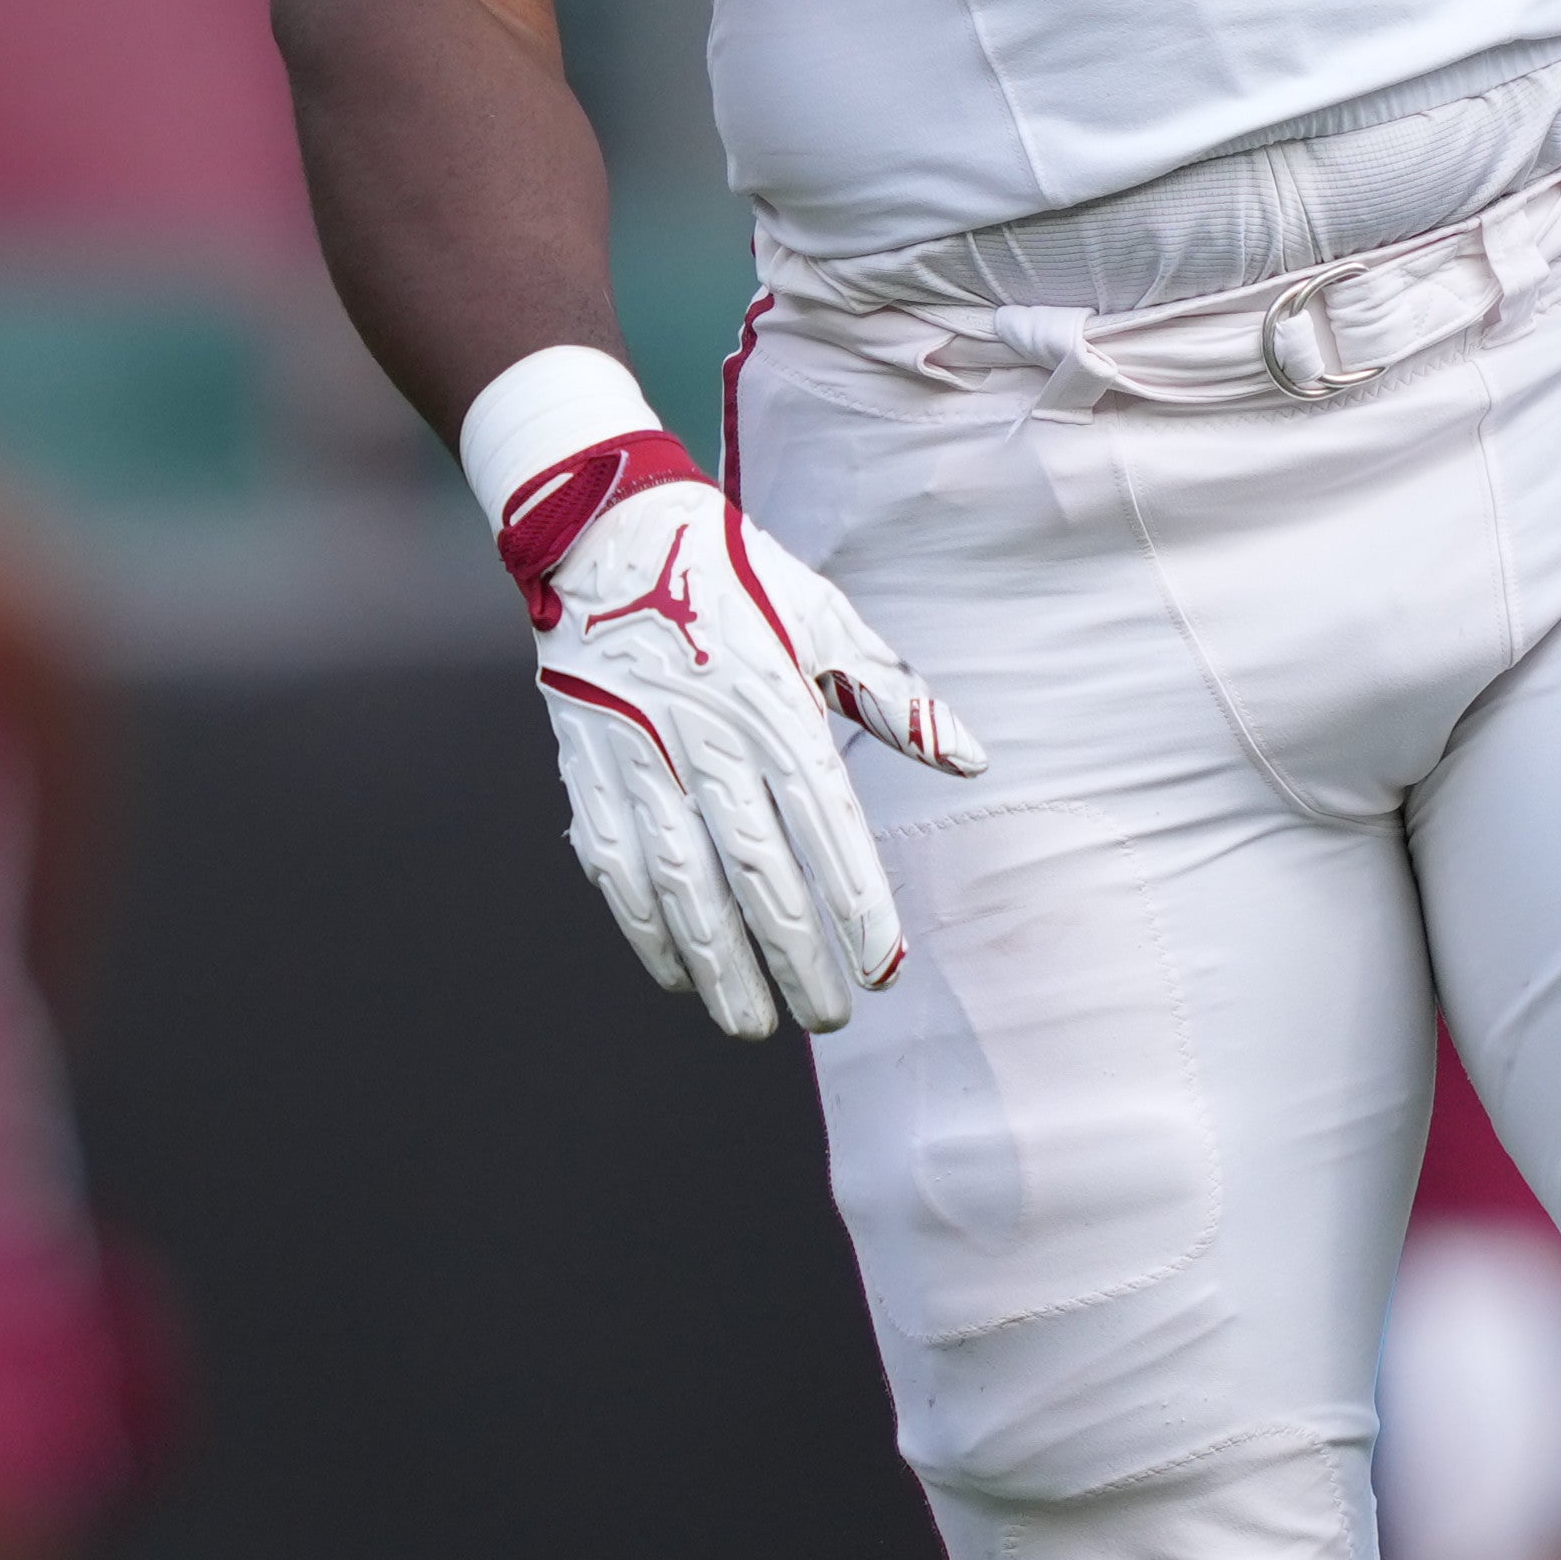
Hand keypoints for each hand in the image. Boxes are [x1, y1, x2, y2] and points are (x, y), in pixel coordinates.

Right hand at [497, 431, 978, 1039]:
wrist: (606, 536)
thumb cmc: (735, 580)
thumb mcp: (825, 618)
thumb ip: (895, 696)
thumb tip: (971, 760)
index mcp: (773, 703)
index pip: (824, 823)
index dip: (855, 902)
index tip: (884, 967)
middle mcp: (706, 739)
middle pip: (757, 871)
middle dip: (795, 956)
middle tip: (829, 1018)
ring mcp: (640, 760)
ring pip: (683, 886)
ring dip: (719, 964)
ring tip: (754, 1023)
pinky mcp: (589, 772)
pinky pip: (616, 869)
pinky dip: (644, 930)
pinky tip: (678, 976)